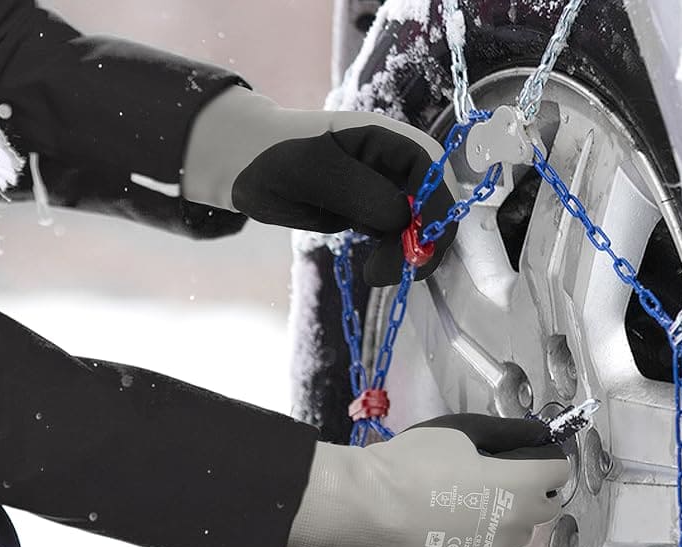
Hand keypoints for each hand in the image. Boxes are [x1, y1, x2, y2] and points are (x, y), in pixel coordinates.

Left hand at [182, 87, 457, 285]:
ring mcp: (386, 189)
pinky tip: (374, 270)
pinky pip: (400, 236)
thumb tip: (404, 218)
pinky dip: (395, 256)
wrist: (245, 170)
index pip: (431, 168)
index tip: (422, 243)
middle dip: (425, 237)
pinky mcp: (374, 213)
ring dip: (408, 253)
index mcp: (385, 138)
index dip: (436, 205)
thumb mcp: (312, 172)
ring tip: (374, 275)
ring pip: (419, 224)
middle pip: (434, 199)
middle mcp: (393, 162)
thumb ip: (360, 192)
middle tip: (394, 271)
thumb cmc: (272, 159)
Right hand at [285, 414, 568, 546]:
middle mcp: (517, 525)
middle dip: (531, 489)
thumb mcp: (460, 429)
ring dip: (504, 516)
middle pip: (545, 506)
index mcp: (521, 485)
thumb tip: (535, 433)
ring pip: (514, 532)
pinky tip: (447, 526)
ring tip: (464, 502)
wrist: (370, 509)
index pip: (558, 469)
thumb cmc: (415, 462)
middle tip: (496, 475)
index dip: (543, 456)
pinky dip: (477, 539)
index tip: (523, 451)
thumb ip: (505, 433)